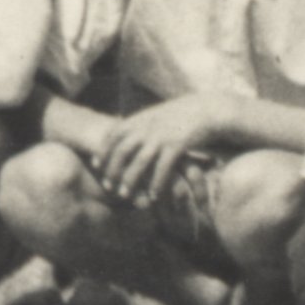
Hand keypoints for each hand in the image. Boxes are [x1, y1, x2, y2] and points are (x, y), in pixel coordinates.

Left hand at [91, 93, 220, 206]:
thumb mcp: (155, 114)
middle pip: (122, 152)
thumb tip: (119, 131)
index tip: (97, 165)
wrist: (207, 109)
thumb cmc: (180, 114)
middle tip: (109, 186)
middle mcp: (148, 127)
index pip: (113, 135)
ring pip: (139, 163)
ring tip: (125, 195)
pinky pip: (163, 169)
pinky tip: (154, 195)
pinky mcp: (177, 146)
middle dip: (113, 171)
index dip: (103, 151)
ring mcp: (162, 137)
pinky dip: (156, 184)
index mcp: (140, 119)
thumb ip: (138, 123)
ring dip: (130, 181)